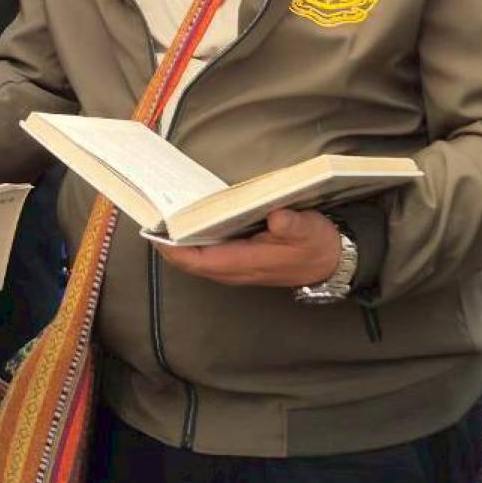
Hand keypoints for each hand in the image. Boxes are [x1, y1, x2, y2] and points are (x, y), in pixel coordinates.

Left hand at [154, 208, 342, 287]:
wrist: (332, 263)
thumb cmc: (317, 245)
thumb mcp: (309, 230)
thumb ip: (292, 224)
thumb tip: (276, 216)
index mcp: (245, 262)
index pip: (197, 261)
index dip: (172, 249)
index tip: (152, 230)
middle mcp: (234, 269)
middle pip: (189, 261)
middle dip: (167, 242)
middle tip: (149, 214)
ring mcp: (235, 267)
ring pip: (196, 258)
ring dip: (178, 241)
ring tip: (161, 214)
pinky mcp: (239, 260)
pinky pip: (207, 253)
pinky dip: (193, 239)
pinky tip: (188, 219)